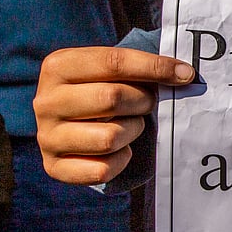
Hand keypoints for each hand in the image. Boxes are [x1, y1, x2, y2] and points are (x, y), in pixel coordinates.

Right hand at [34, 47, 194, 184]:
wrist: (70, 127)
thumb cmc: (98, 92)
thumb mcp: (110, 72)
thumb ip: (140, 68)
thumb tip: (185, 75)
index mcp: (58, 66)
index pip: (114, 62)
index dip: (155, 67)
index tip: (185, 75)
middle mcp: (46, 101)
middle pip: (112, 98)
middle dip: (142, 102)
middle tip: (148, 103)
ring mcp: (47, 136)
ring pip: (109, 137)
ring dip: (132, 132)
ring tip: (130, 126)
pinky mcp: (54, 167)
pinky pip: (102, 169)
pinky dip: (120, 160)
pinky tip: (119, 150)